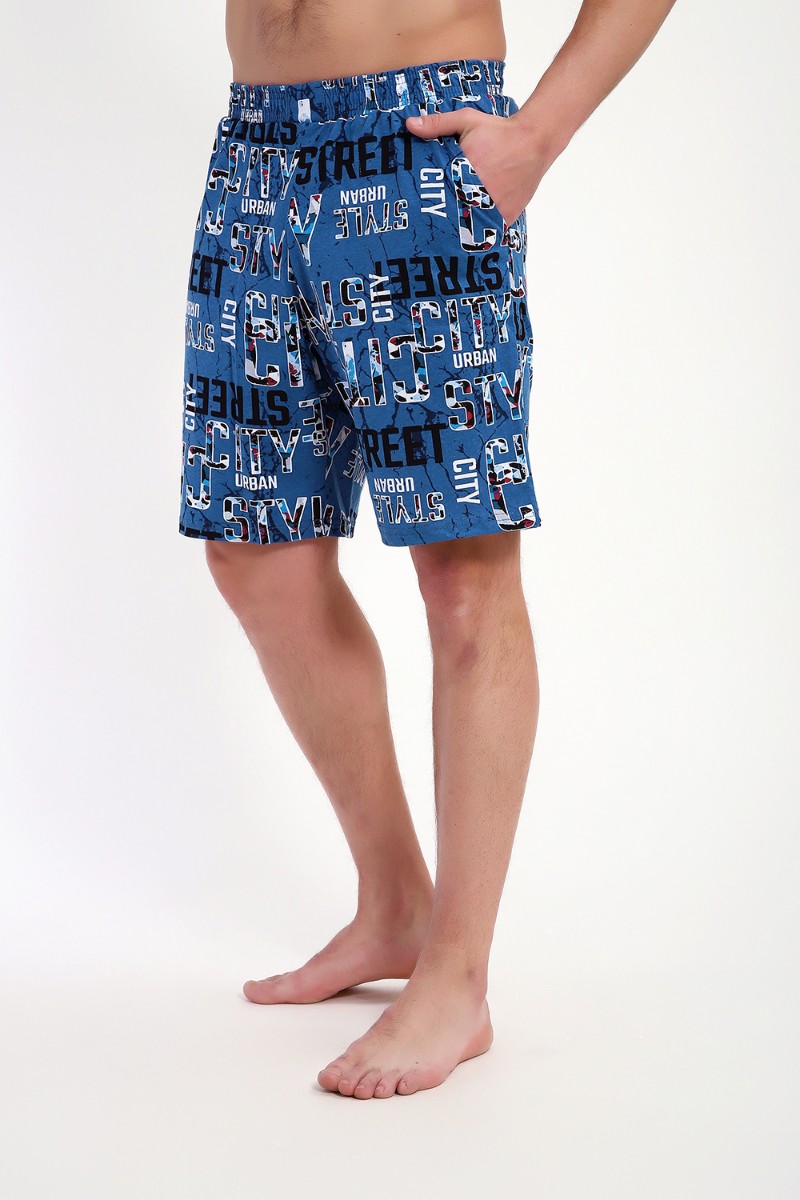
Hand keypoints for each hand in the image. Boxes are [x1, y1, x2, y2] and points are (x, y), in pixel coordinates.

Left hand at [406, 108, 551, 226]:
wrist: (534, 141)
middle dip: (442, 217)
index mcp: (464, 173)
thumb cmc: (499, 131)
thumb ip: (437, 124)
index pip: (437, 196)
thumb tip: (409, 125)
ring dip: (461, 226)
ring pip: (470, 226)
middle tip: (429, 224)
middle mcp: (479, 194)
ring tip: (447, 230)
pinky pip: (488, 230)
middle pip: (452, 215)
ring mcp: (494, 209)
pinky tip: (469, 230)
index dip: (427, 204)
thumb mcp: (467, 121)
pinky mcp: (506, 217)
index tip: (417, 209)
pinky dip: (480, 229)